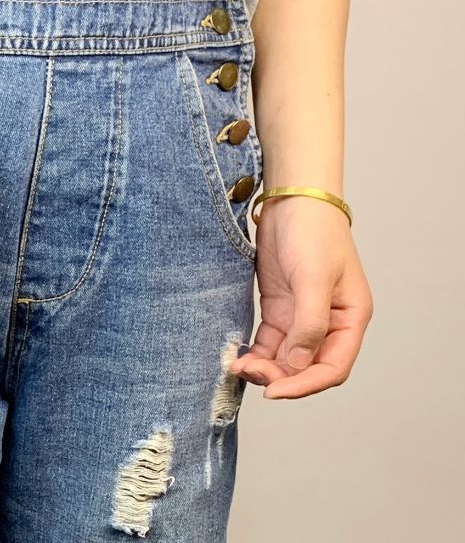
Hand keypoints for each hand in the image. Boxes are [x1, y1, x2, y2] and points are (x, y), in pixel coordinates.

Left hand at [226, 193, 372, 397]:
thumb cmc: (312, 232)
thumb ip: (308, 324)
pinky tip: (239, 357)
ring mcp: (301, 315)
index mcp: (350, 319)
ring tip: (239, 367)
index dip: (305, 384)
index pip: (332, 367)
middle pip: (307, 366)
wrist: (291, 198)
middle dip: (280, 376)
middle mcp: (328, 323)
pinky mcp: (279, 306)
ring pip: (286, 357)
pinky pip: (269, 340)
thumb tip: (296, 365)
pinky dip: (256, 352)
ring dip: (265, 367)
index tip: (276, 391)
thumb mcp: (313, 279)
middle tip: (249, 372)